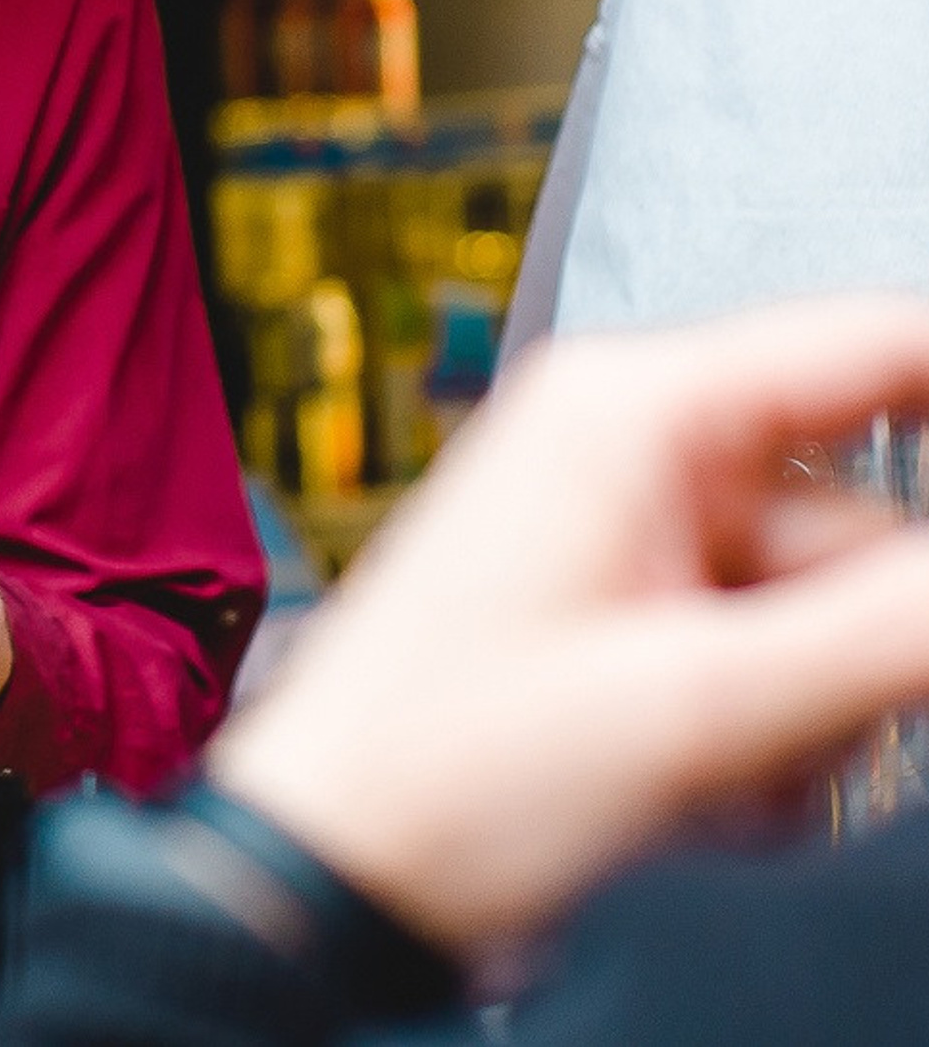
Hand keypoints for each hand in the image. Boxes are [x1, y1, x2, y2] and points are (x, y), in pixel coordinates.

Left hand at [210, 294, 928, 957]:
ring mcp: (636, 533)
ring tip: (736, 770)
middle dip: (871, 638)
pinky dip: (777, 732)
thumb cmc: (448, 764)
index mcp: (635, 407)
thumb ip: (894, 628)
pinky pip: (777, 653)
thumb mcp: (702, 702)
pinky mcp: (636, 615)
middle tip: (801, 714)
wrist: (336, 863)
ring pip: (832, 602)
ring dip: (822, 709)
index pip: (879, 346)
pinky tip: (710, 789)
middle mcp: (636, 445)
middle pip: (868, 511)